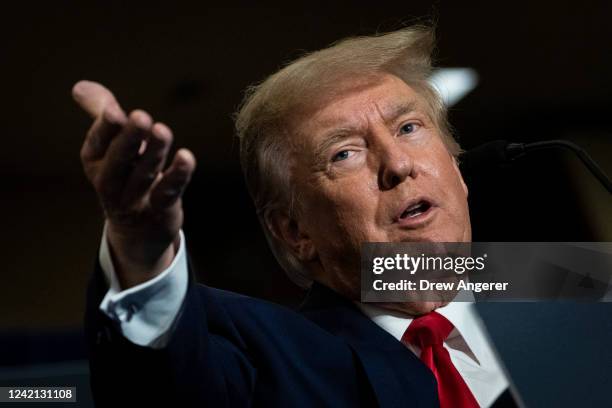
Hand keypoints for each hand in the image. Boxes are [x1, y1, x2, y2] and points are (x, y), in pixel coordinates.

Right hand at [73, 80, 195, 288]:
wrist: (138, 229)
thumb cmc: (126, 175)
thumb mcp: (111, 146)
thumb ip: (101, 114)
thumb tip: (80, 87)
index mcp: (96, 162)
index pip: (98, 143)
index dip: (106, 128)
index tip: (113, 110)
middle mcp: (111, 183)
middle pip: (119, 161)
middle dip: (129, 139)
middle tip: (141, 117)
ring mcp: (135, 200)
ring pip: (144, 175)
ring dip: (154, 152)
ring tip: (162, 131)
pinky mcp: (160, 210)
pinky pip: (168, 193)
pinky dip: (177, 176)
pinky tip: (186, 157)